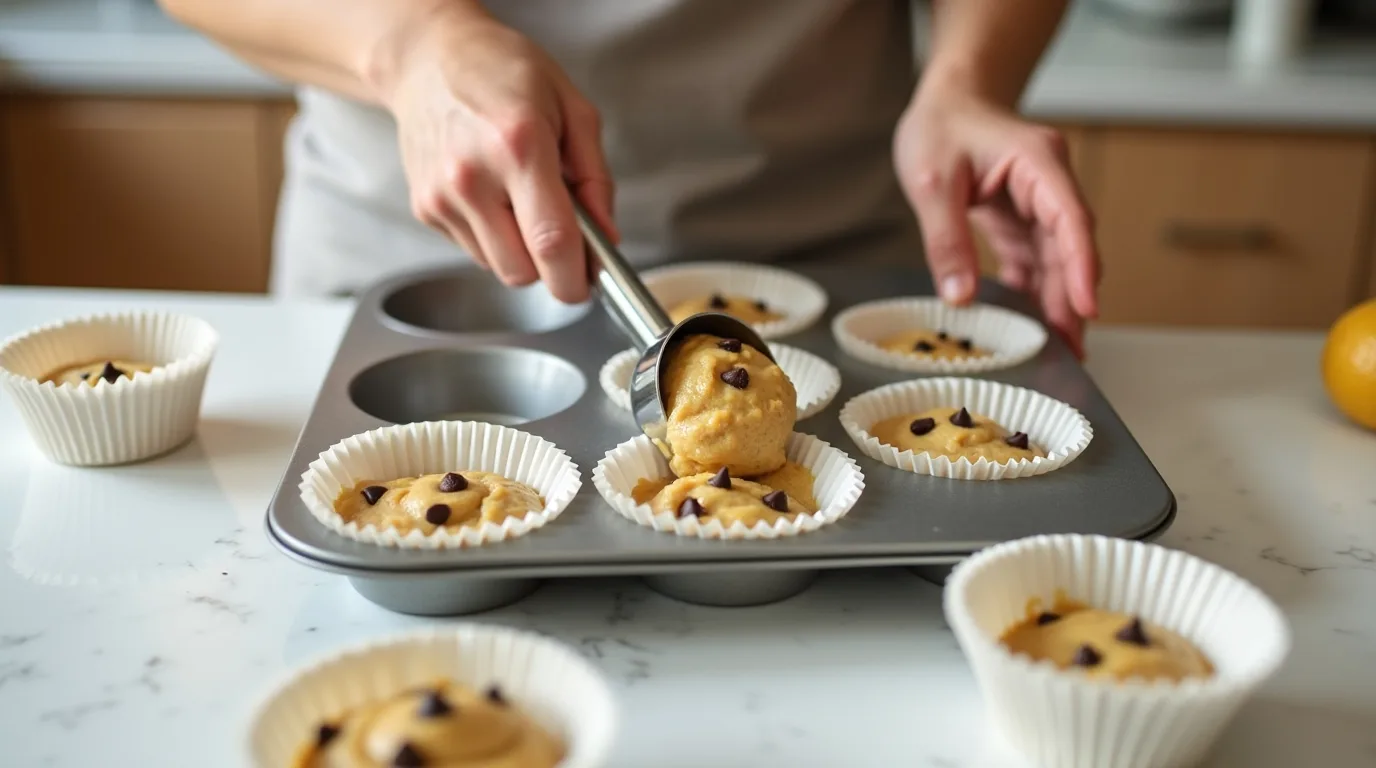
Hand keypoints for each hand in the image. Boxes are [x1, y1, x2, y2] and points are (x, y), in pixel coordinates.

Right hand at [379, 5, 614, 302]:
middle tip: (562, 234)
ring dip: (521, 251)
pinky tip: (494, 196)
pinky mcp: (424, 208)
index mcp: (519, 145)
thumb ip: (596, 179)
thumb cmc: (503, 73)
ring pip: (498, 267)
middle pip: (522, 271)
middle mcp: (473, 175)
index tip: (589, 280)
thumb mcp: (573, 109)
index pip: (551, 241)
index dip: (576, 276)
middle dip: (551, 267)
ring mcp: (442, 196)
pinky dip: (493, 238)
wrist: (428, 59)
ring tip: (521, 200)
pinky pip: (474, 251)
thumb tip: (606, 238)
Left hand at [893, 87, 1099, 356]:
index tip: (1086, 307)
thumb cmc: (940, 126)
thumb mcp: (931, 182)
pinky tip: (1028, 325)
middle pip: (1068, 247)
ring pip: (1055, 260)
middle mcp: (1047, 183)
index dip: (1080, 266)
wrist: (944, 102)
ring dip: (1055, 302)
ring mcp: (1037, 203)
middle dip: (1071, 300)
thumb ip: (946, 239)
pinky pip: (1033, 260)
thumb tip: (960, 298)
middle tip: (1070, 350)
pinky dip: (1030, 291)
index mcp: (1037, 162)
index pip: (1071, 218)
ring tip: (1057, 349)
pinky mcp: (1021, 219)